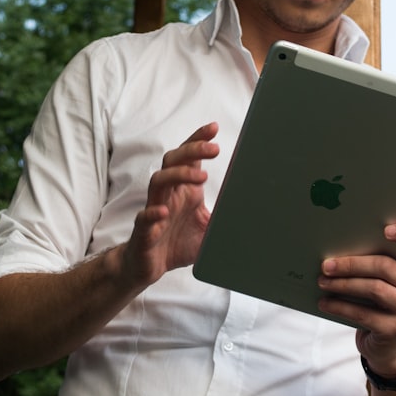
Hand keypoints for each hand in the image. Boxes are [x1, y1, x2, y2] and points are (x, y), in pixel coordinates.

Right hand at [122, 122, 219, 287]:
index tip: (213, 128)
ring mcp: (154, 210)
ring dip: (178, 174)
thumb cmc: (177, 243)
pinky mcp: (143, 231)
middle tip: (214, 148)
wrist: (149, 266)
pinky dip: (153, 213)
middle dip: (192, 150)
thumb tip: (252, 208)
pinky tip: (164, 212)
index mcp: (183, 190)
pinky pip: (144, 217)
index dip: (198, 140)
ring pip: (158, 180)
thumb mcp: (209, 228)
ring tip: (200, 177)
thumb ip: (225, 214)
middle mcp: (168, 194)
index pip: (188, 157)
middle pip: (173, 160)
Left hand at [317, 223, 395, 377]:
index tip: (385, 229)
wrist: (389, 345)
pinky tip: (325, 302)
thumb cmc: (382, 302)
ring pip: (374, 289)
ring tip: (322, 281)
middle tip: (326, 264)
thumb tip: (339, 247)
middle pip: (386, 266)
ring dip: (343, 284)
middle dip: (352, 264)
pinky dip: (340, 306)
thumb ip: (378, 262)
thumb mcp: (387, 281)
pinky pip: (364, 314)